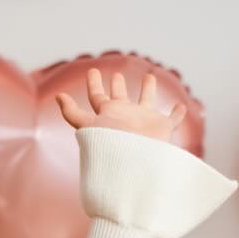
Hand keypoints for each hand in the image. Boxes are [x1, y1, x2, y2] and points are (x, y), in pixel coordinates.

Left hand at [55, 68, 186, 142]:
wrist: (134, 166)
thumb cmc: (110, 147)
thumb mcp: (88, 127)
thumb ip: (72, 113)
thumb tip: (58, 96)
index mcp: (108, 114)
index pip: (97, 96)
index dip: (93, 83)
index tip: (92, 71)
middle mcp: (125, 117)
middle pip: (121, 97)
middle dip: (118, 85)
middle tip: (116, 75)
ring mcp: (145, 123)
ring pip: (147, 102)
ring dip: (148, 90)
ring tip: (149, 77)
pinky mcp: (162, 130)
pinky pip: (172, 119)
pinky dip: (177, 113)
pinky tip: (180, 107)